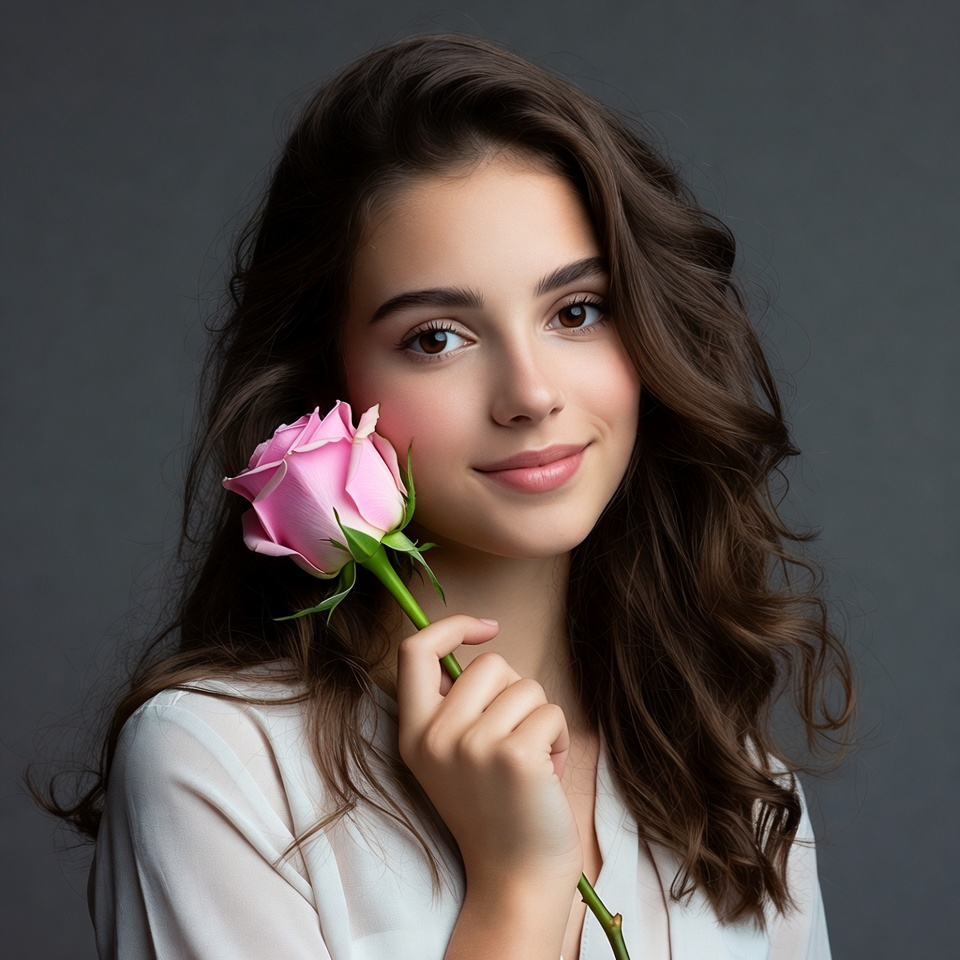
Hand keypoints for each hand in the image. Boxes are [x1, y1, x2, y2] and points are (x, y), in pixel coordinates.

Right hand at [395, 616, 582, 891]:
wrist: (517, 877)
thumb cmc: (498, 808)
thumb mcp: (453, 755)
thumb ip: (457, 705)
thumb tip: (483, 652)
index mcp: (414, 733)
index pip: (415, 651)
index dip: (451, 626)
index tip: (485, 630)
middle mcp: (435, 737)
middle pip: (489, 664)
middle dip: (516, 692)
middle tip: (516, 738)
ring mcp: (472, 746)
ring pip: (526, 686)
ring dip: (540, 718)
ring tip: (534, 762)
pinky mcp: (513, 755)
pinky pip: (551, 712)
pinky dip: (560, 737)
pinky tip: (549, 772)